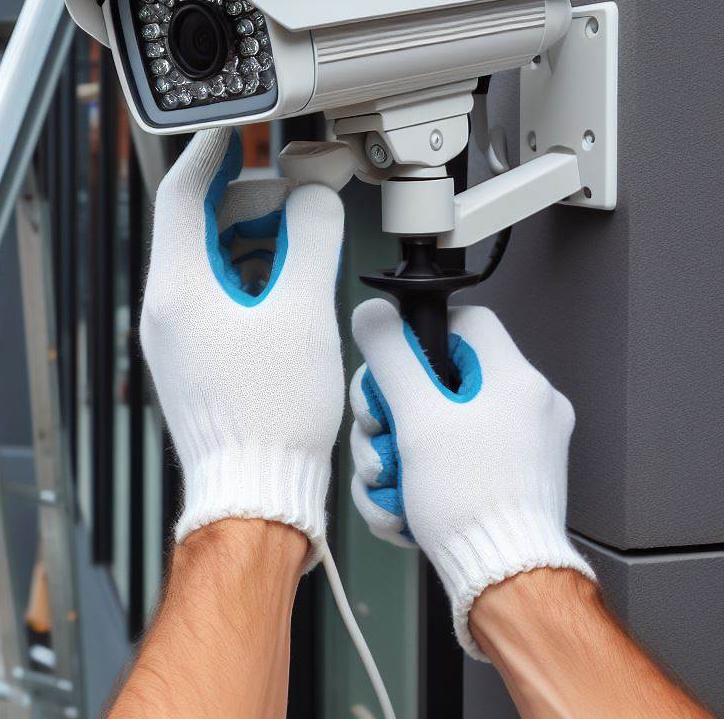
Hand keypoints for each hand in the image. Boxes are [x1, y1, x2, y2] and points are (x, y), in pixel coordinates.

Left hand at [141, 128, 344, 563]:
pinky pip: (216, 293)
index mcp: (179, 287)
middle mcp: (167, 307)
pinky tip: (287, 281)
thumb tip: (314, 200)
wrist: (255, 490)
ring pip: (209, 259)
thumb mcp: (303, 311)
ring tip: (299, 237)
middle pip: (198, 223)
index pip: (181, 193)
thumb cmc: (272, 416)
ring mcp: (177, 334)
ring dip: (253, 237)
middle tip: (295, 196)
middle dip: (247, 199)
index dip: (211, 154)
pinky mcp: (195, 355)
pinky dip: (250, 273)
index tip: (236, 131)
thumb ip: (310, 240)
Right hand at [348, 299, 594, 656]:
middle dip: (392, 411)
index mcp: (516, 380)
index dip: (419, 337)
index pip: (465, 321)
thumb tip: (374, 313)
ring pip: (435, 424)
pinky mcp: (502, 480)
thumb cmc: (474, 506)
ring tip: (389, 482)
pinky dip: (416, 479)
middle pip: (438, 377)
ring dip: (395, 453)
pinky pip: (448, 459)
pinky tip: (402, 505)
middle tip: (380, 434)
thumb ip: (391, 357)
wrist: (504, 584)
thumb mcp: (418, 417)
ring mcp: (516, 448)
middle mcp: (524, 409)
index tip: (394, 367)